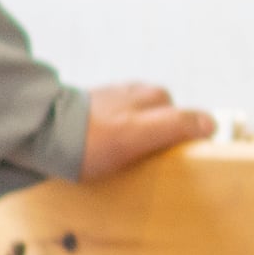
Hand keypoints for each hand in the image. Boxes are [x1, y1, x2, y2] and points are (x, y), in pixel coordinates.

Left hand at [81, 81, 215, 180]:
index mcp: (156, 95)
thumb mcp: (141, 134)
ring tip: (121, 159)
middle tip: (145, 163)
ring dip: (136, 140)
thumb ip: (177, 125)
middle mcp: (138, 91)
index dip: (183, 142)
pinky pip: (117, 124)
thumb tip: (211, 124)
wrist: (42, 133)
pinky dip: (115, 138)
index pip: (186, 120)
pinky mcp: (95, 107)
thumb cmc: (91, 139)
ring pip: (140, 122)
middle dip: (159, 140)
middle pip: (163, 121)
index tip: (171, 162)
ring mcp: (115, 97)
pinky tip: (103, 150)